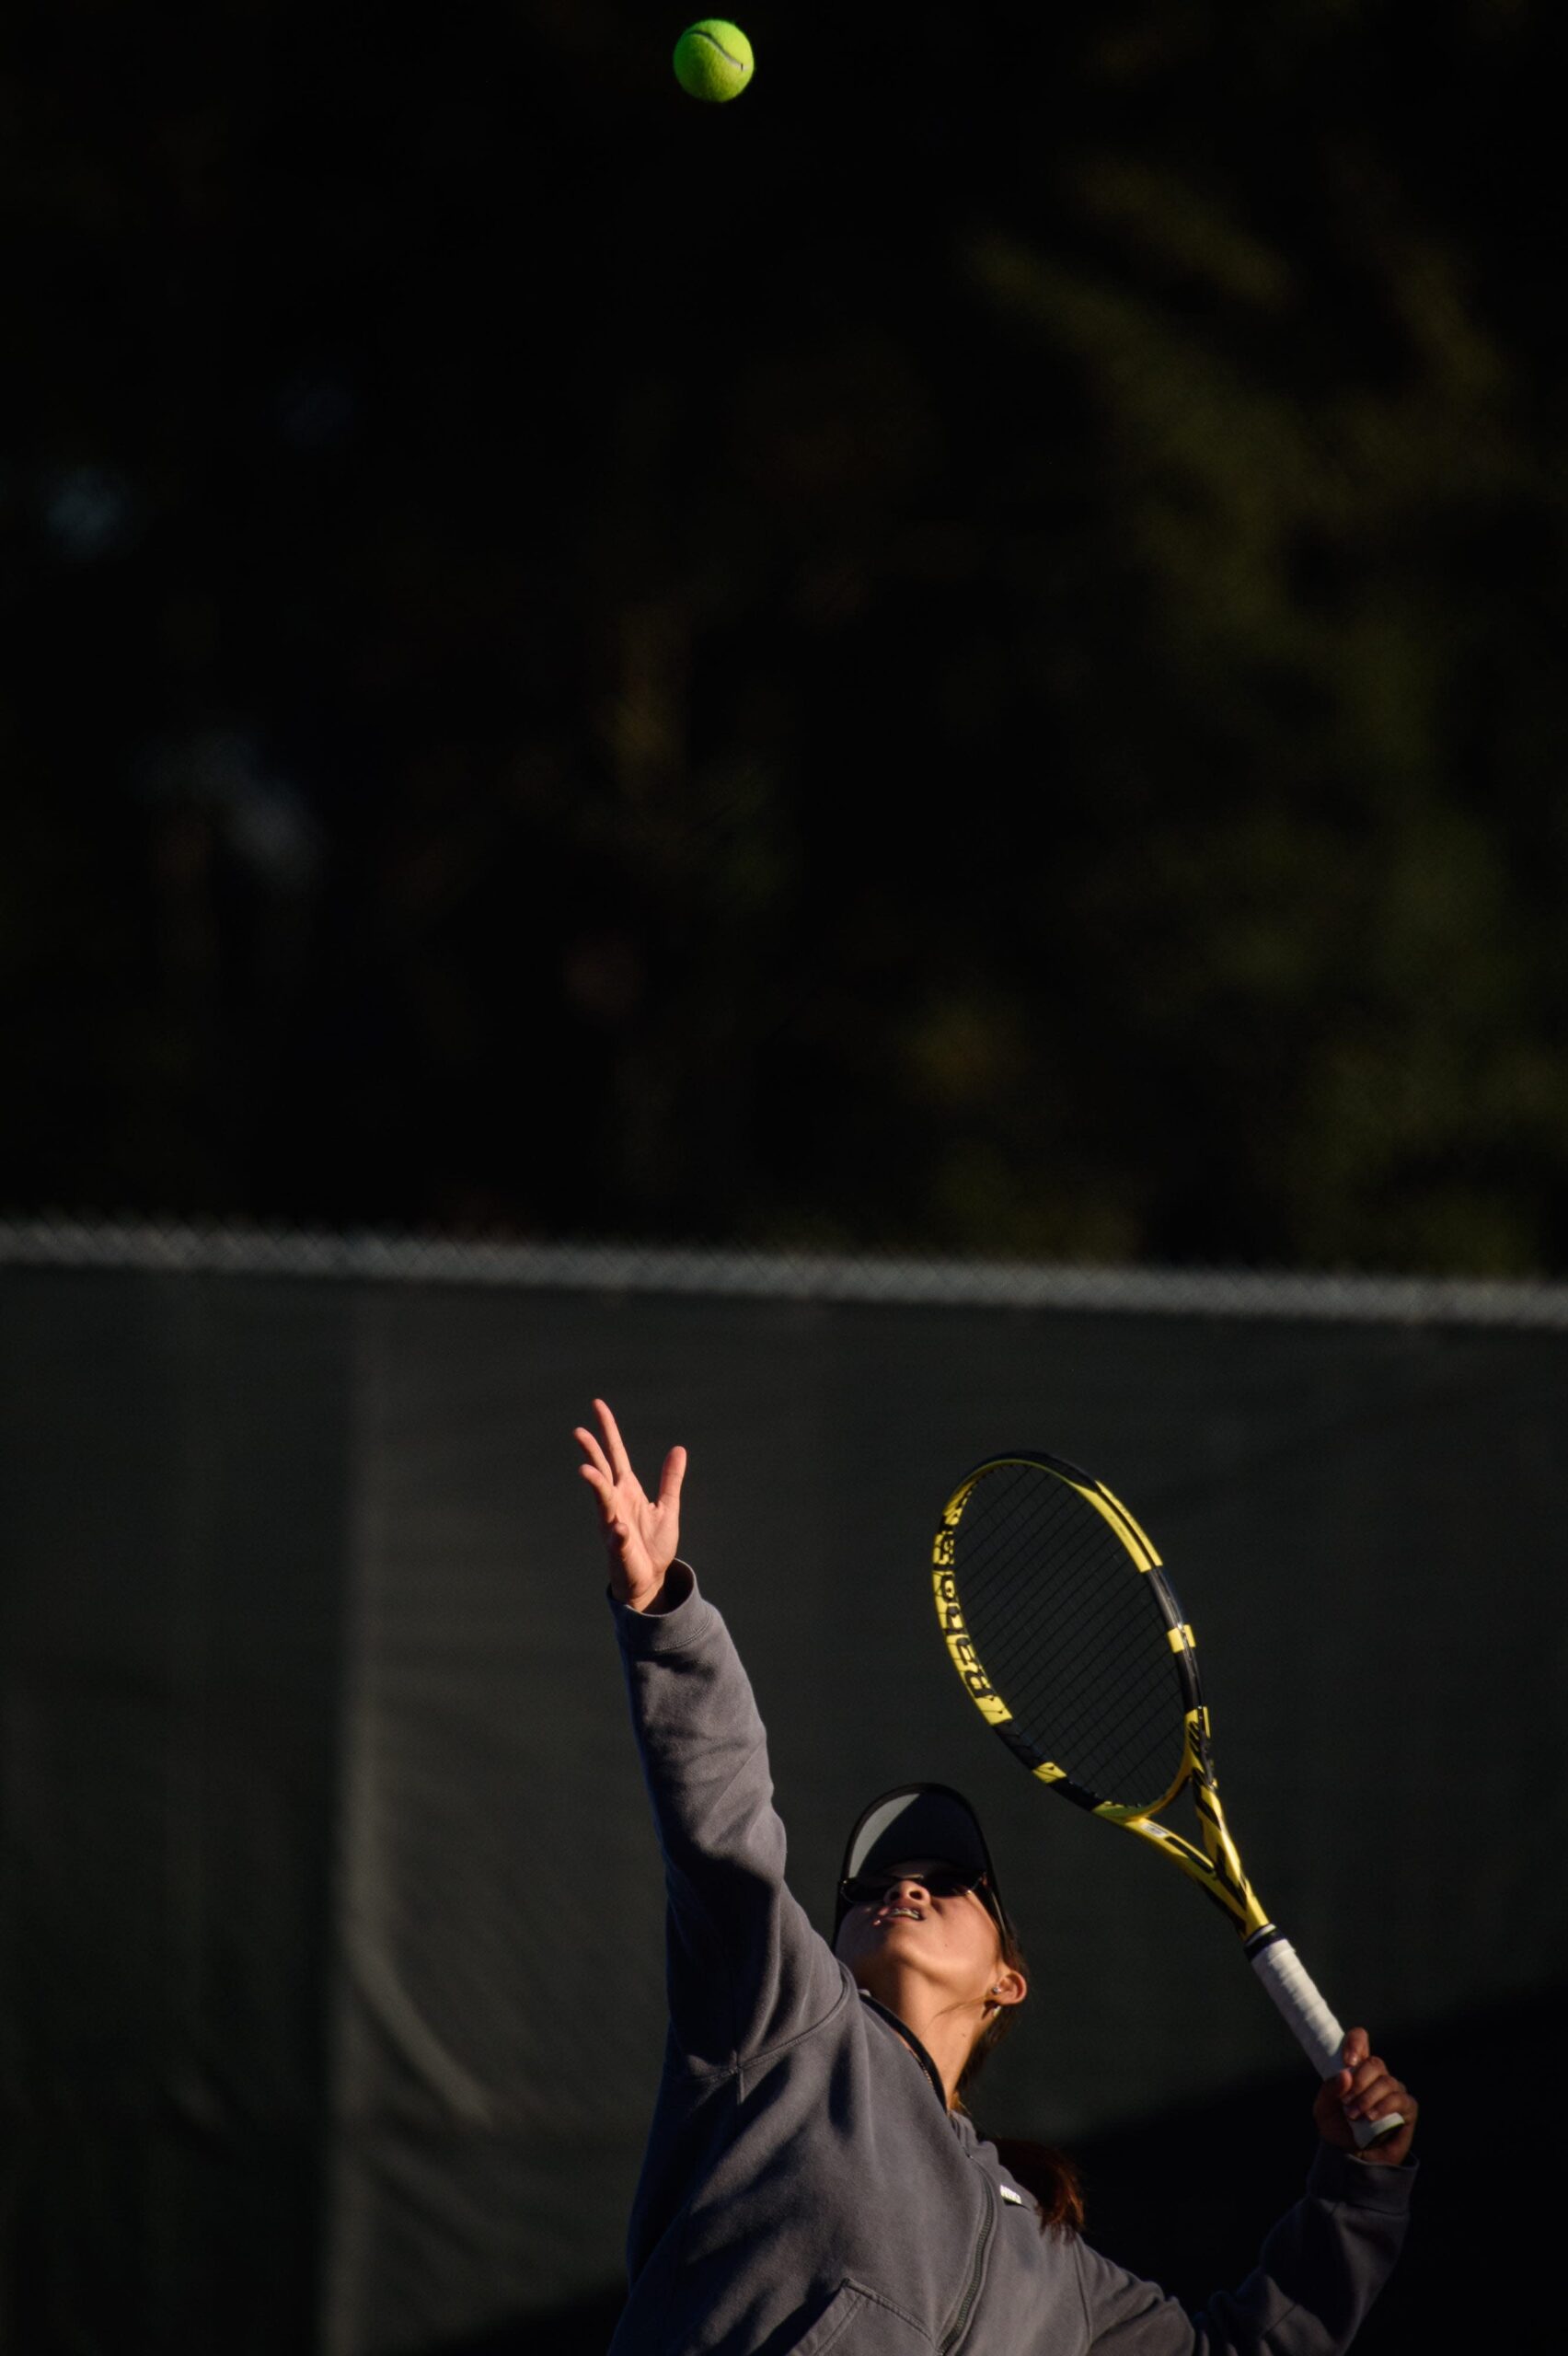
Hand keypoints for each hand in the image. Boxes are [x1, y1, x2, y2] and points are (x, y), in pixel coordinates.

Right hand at [574, 1398, 685, 1611]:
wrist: (649, 1577)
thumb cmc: (653, 1543)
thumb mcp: (667, 1507)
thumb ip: (671, 1479)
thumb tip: (679, 1449)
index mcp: (627, 1489)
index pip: (615, 1453)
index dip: (608, 1430)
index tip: (597, 1405)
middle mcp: (615, 1502)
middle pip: (601, 1470)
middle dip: (591, 1451)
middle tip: (579, 1431)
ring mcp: (613, 1523)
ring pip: (601, 1500)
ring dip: (595, 1485)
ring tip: (586, 1470)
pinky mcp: (618, 1547)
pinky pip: (617, 1538)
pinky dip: (618, 1534)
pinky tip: (620, 1529)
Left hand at [1313, 2028, 1416, 2165]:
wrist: (1351, 2158)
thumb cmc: (1337, 2128)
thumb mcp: (1323, 2109)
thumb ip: (1329, 2090)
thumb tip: (1345, 2074)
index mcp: (1355, 2069)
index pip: (1361, 2040)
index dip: (1356, 2043)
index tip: (1347, 2061)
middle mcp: (1377, 2077)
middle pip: (1375, 2063)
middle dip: (1359, 2081)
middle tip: (1346, 2102)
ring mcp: (1394, 2092)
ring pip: (1387, 2082)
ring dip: (1368, 2098)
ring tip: (1355, 2116)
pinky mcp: (1407, 2109)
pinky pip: (1401, 2100)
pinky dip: (1385, 2107)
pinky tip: (1372, 2117)